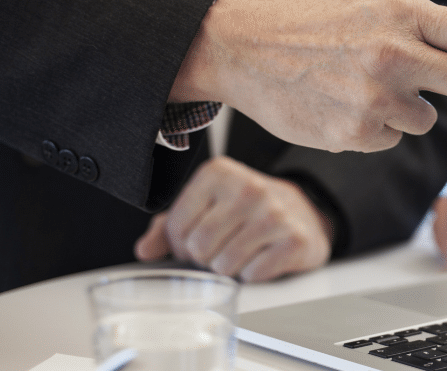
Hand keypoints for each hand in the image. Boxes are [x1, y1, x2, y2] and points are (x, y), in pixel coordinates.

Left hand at [134, 156, 331, 281]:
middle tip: (220, 247)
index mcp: (218, 173)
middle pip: (199, 248)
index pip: (176, 226)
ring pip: (224, 265)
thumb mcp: (205, 206)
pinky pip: (253, 274)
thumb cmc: (245, 210)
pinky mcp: (295, 239)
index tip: (197, 237)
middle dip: (205, 257)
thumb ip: (168, 226)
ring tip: (241, 251)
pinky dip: (253, 274)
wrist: (301, 211)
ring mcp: (275, 213)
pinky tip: (262, 255)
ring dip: (228, 268)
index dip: (181, 243)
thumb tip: (144, 251)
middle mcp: (248, 187)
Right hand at [169, 0, 446, 153]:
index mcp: (400, 12)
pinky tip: (343, 103)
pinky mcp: (356, 132)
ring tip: (360, 83)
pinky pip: (392, 136)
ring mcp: (375, 97)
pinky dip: (378, 126)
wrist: (245, 50)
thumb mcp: (371, 3)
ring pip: (426, 117)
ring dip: (409, 107)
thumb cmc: (315, 24)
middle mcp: (393, 53)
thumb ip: (423, 27)